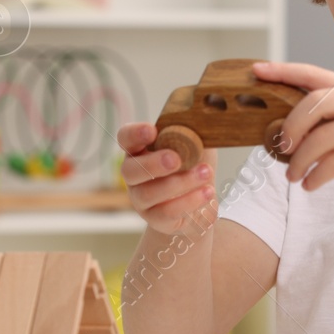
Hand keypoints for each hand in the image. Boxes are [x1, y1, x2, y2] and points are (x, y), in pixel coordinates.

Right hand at [117, 121, 218, 235]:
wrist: (203, 200)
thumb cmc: (195, 165)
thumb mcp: (197, 143)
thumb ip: (194, 130)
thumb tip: (204, 115)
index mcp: (140, 150)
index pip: (125, 138)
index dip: (134, 134)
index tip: (152, 130)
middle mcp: (134, 175)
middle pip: (129, 170)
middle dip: (153, 164)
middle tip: (176, 159)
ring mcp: (142, 199)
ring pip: (149, 193)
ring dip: (179, 182)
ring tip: (205, 172)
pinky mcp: (156, 219)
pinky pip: (167, 212)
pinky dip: (189, 201)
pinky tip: (207, 192)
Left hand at [258, 61, 333, 204]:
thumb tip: (292, 127)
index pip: (316, 75)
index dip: (284, 71)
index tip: (256, 70)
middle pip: (314, 104)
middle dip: (290, 126)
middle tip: (280, 146)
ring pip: (321, 139)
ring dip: (300, 161)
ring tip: (293, 176)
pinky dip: (316, 177)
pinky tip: (311, 185)